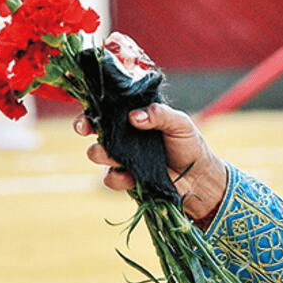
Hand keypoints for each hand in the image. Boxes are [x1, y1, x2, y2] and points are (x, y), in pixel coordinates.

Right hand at [74, 103, 227, 221]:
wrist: (198, 177)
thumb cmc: (189, 144)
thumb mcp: (180, 123)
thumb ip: (160, 114)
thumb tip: (134, 116)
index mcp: (135, 116)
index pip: (108, 106)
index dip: (94, 105)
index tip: (89, 108)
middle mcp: (124, 134)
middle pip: (94, 127)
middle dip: (84, 126)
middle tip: (85, 128)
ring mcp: (122, 156)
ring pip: (97, 152)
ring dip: (101, 153)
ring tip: (116, 155)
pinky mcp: (126, 177)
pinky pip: (110, 177)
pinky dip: (117, 177)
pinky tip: (132, 176)